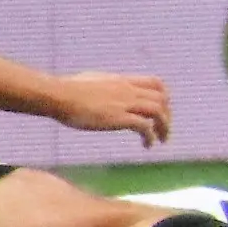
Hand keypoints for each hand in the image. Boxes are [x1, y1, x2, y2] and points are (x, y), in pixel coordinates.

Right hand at [55, 72, 171, 146]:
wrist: (60, 96)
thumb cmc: (68, 89)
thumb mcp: (92, 81)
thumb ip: (102, 86)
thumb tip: (99, 89)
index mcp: (122, 80)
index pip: (155, 83)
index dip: (164, 97)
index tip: (162, 110)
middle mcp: (128, 90)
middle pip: (161, 98)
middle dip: (167, 115)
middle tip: (163, 129)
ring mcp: (124, 103)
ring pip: (158, 111)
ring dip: (164, 127)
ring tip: (161, 140)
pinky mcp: (119, 118)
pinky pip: (144, 126)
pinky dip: (150, 136)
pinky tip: (147, 145)